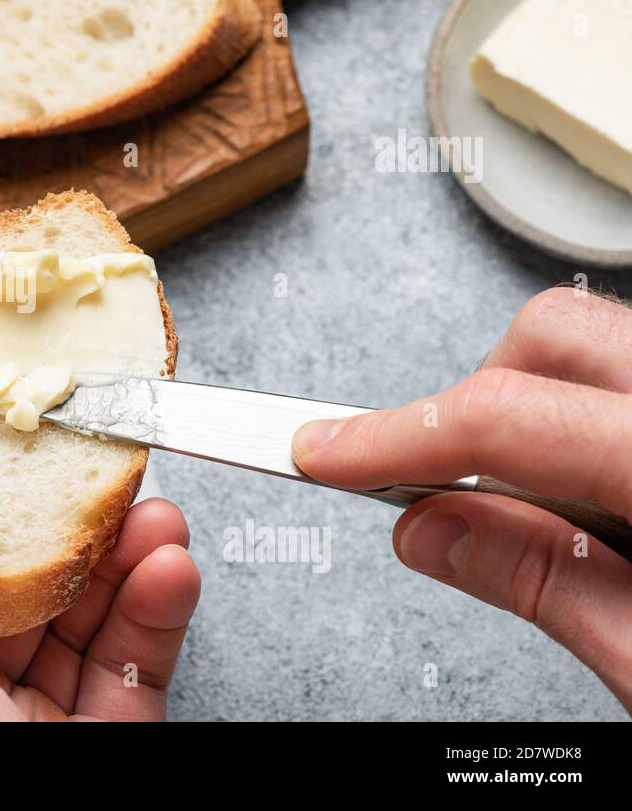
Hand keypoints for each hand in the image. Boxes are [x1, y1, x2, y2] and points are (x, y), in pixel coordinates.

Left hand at [0, 441, 200, 720]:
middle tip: (110, 471)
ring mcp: (32, 728)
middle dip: (68, 527)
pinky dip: (157, 616)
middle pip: (16, 587)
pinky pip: (133, 673)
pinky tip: (170, 571)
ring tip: (158, 518)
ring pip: (85, 622)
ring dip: (126, 562)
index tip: (15, 446)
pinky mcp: (105, 747)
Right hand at [292, 288, 631, 711]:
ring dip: (533, 409)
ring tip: (542, 505)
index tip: (320, 452)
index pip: (507, 419)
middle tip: (452, 489)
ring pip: (593, 342)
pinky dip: (582, 421)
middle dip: (474, 400)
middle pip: (552, 336)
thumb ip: (548, 586)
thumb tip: (430, 530)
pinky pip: (624, 376)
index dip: (392, 436)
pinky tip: (597, 500)